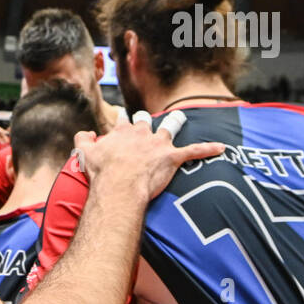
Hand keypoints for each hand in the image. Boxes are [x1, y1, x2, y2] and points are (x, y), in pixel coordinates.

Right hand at [73, 109, 223, 200]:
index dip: (124, 121)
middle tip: (146, 123)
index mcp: (122, 132)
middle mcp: (142, 133)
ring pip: (170, 126)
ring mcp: (159, 144)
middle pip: (146, 120)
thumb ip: (82, 139)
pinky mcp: (173, 157)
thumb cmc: (102, 171)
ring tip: (179, 117)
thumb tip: (86, 133)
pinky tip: (221, 147)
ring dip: (176, 121)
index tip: (123, 121)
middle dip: (146, 120)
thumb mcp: (82, 152)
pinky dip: (208, 148)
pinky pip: (194, 151)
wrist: (119, 185)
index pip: (124, 120)